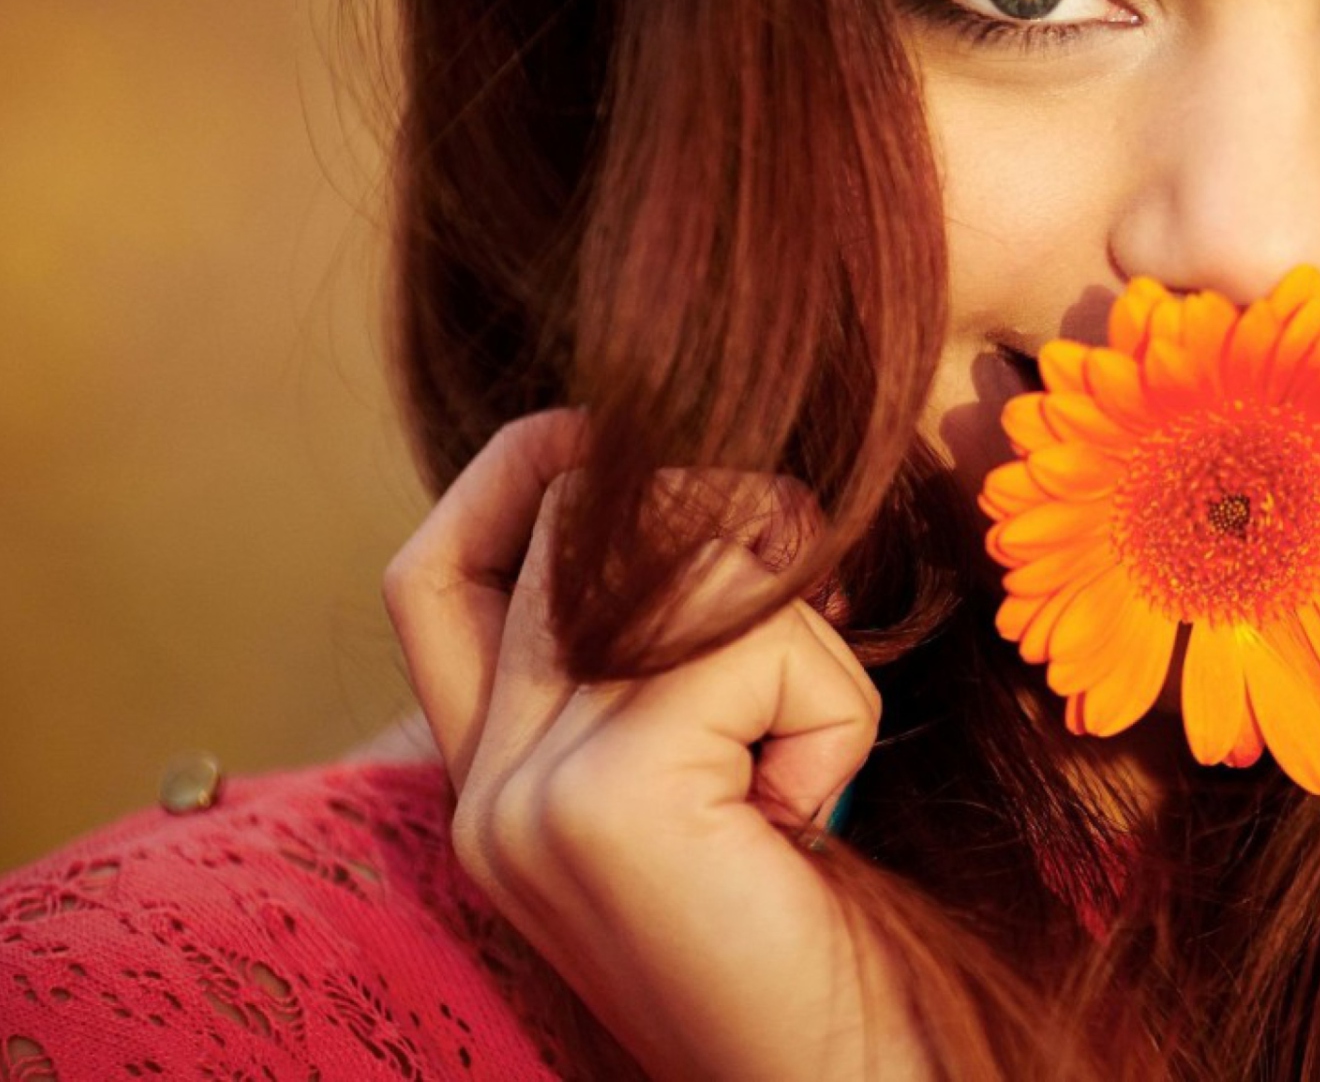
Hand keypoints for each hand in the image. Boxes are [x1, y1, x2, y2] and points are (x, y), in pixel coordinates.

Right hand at [382, 410, 927, 1080]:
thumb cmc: (822, 929)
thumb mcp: (726, 768)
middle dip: (738, 538)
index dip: (527, 473)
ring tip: (802, 768)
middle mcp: (482, 788)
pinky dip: (831, 706)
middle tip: (810, 641)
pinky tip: (807, 819)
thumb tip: (717, 488)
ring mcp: (525, 797)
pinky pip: (752, 640)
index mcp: (489, 780)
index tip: (628, 445)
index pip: (432, 570)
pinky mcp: (604, 801)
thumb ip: (674, 654)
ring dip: (802, 638)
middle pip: (579, 524)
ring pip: (681, 555)